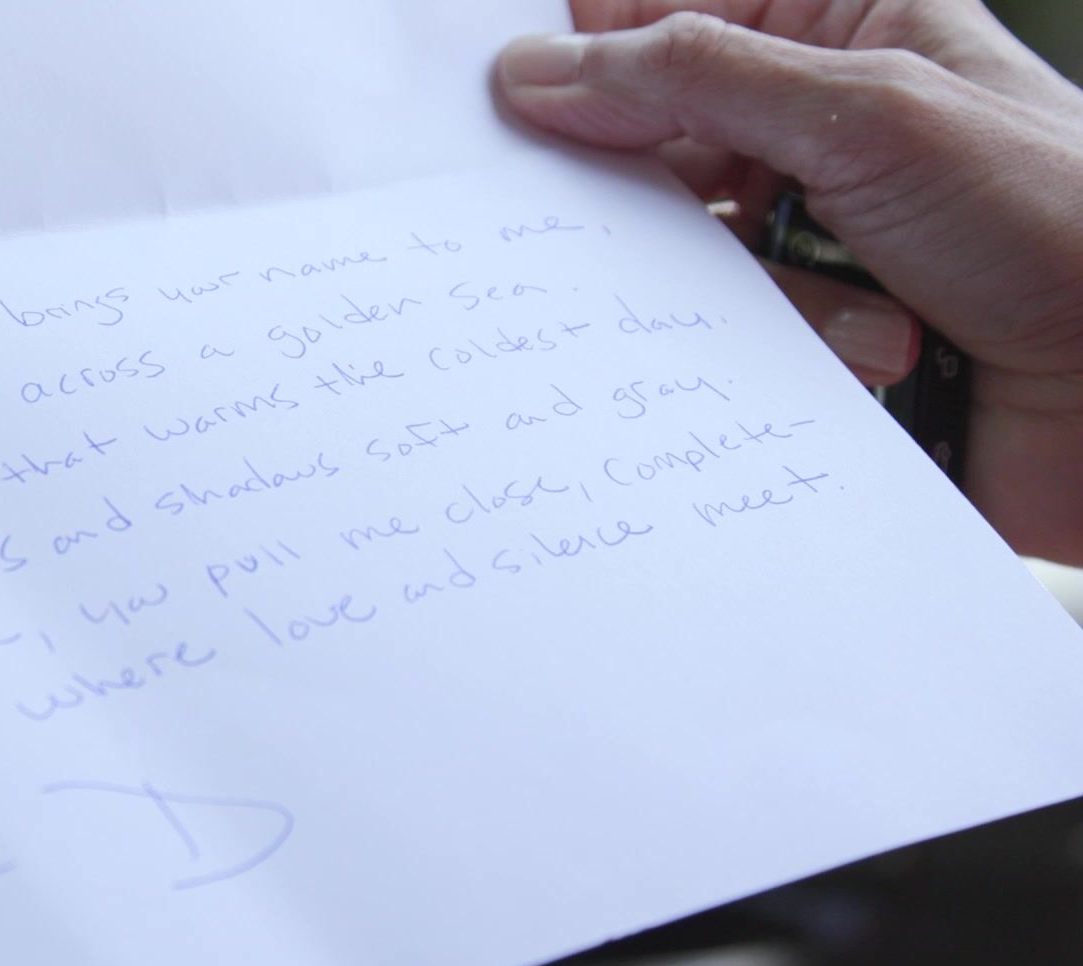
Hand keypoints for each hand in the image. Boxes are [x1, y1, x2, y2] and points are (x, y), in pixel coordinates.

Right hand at [497, 1, 1082, 562]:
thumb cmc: (1059, 221)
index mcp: (839, 27)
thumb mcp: (869, 113)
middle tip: (709, 216)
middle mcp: (813, 124)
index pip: (665, 13)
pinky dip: (778, 349)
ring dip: (754, 288)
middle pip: (650, 137)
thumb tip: (544, 70)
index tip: (517, 100)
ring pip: (674, 249)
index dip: (585, 51)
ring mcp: (807, 233)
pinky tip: (874, 352)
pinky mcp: (802, 333)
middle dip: (652, 188)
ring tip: (867, 304)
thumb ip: (693, 78)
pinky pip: (714, 335)